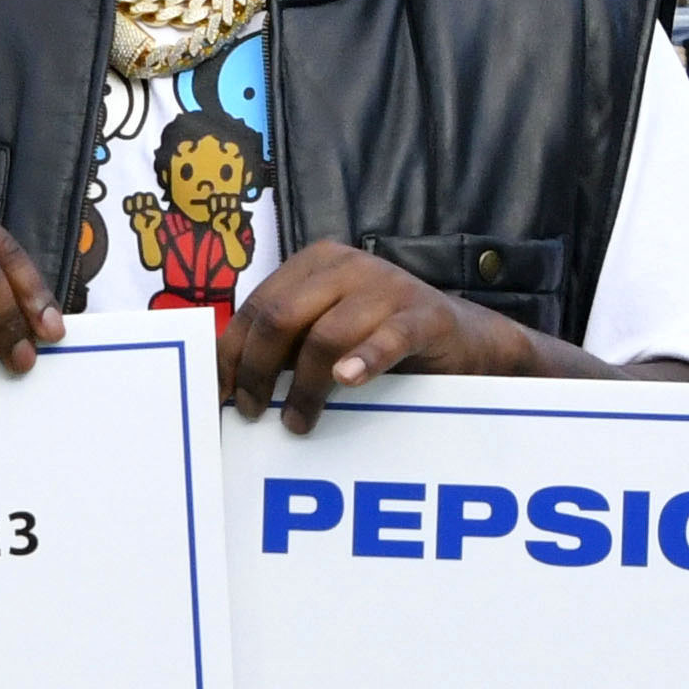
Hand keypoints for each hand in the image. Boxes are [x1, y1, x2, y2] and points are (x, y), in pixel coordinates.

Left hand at [223, 242, 518, 431]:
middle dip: (258, 370)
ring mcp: (388, 287)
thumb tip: (227, 380)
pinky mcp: (425, 315)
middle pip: (281, 317)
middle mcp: (347, 266)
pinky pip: (388, 338)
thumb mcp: (328, 332)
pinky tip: (348, 381)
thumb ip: (286, 344)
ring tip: (298, 424)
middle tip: (253, 412)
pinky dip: (364, 360)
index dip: (233, 352)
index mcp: (315, 264)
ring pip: (326, 336)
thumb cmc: (382, 341)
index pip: (257, 306)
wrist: (467, 341)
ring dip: (304, 388)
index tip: (221, 392)